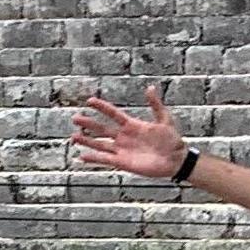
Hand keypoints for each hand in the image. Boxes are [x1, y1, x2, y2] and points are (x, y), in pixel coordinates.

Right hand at [72, 85, 190, 184]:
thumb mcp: (164, 119)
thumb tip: (150, 87)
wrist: (176, 159)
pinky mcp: (123, 162)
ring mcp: (122, 150)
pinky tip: (82, 156)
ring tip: (73, 136)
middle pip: (102, 128)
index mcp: (132, 125)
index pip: (113, 114)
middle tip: (75, 118)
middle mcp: (124, 137)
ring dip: (87, 140)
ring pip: (100, 144)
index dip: (102, 107)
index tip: (89, 101)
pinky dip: (94, 158)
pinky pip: (105, 160)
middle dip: (89, 123)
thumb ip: (155, 104)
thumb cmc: (172, 139)